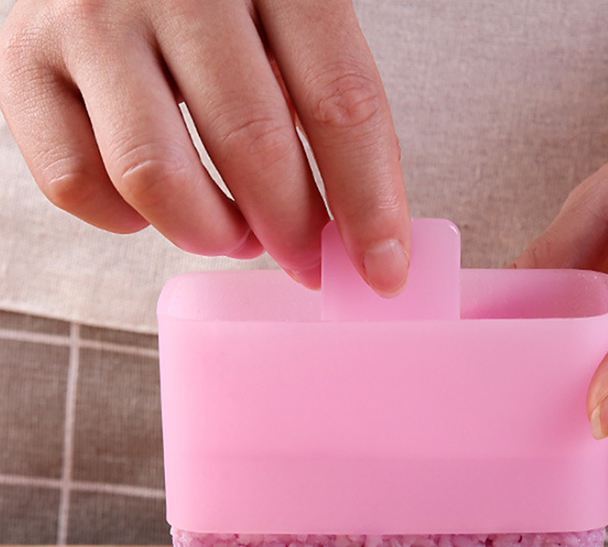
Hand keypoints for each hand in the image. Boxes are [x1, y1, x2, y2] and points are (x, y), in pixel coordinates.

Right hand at [0, 0, 409, 294]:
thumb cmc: (217, 1)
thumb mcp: (288, 18)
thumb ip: (323, 105)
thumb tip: (360, 234)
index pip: (342, 101)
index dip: (370, 203)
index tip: (384, 271)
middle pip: (254, 145)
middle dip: (293, 231)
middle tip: (306, 259)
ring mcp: (88, 19)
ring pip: (157, 178)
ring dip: (210, 233)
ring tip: (232, 232)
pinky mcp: (21, 63)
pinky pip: (77, 185)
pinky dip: (128, 220)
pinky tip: (155, 201)